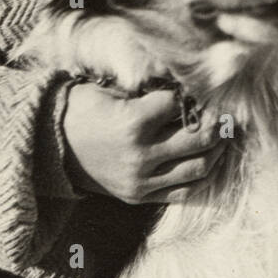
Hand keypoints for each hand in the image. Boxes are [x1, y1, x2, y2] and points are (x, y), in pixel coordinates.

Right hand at [62, 80, 225, 204]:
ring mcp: (141, 180)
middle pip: (198, 137)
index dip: (193, 94)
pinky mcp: (139, 196)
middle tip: (226, 111)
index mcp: (133, 122)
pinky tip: (209, 159)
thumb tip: (183, 82)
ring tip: (223, 134)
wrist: (51, 147)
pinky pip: (183, 192)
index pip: (181, 105)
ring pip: (198, 168)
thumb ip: (147, 89)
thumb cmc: (82, 110)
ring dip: (216, 150)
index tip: (201, 88)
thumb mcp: (110, 90)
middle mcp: (141, 155)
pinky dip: (202, 175)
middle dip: (217, 122)